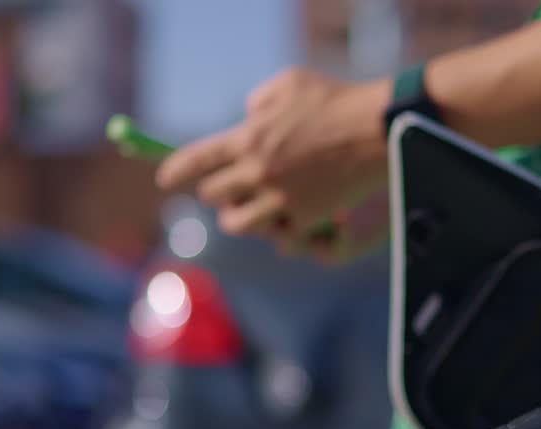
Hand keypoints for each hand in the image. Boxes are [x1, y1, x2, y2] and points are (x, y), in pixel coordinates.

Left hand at [156, 68, 391, 256]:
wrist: (376, 130)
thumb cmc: (336, 101)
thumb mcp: (290, 82)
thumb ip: (260, 101)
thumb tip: (249, 116)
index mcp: (248, 137)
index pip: (196, 160)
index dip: (175, 171)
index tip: (164, 181)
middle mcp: (257, 170)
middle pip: (213, 196)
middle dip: (218, 193)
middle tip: (230, 190)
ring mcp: (280, 198)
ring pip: (238, 225)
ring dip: (241, 219)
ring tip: (253, 211)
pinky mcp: (304, 218)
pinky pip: (279, 233)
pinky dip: (282, 227)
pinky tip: (292, 215)